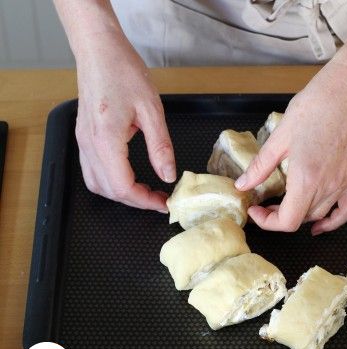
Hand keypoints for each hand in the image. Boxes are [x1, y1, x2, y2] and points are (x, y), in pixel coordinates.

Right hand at [74, 31, 174, 211]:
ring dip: (121, 193)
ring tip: (146, 190)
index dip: (145, 201)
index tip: (164, 203)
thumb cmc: (124, 72)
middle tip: (159, 198)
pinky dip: (110, 181)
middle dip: (135, 200)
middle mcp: (89, 145)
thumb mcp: (152, 110)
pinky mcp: (83, 136)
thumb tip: (168, 175)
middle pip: (109, 190)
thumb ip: (160, 147)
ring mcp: (82, 141)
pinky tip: (129, 175)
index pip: (122, 187)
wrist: (99, 50)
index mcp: (106, 139)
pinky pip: (91, 170)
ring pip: (97, 184)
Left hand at [236, 62, 346, 234]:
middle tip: (267, 204)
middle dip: (280, 216)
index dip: (268, 222)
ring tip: (288, 206)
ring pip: (321, 214)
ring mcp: (345, 183)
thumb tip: (242, 184)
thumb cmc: (317, 106)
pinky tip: (321, 223)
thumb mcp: (280, 136)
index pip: (287, 221)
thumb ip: (261, 166)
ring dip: (302, 215)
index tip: (257, 210)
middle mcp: (327, 186)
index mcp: (306, 178)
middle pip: (302, 219)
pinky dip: (334, 220)